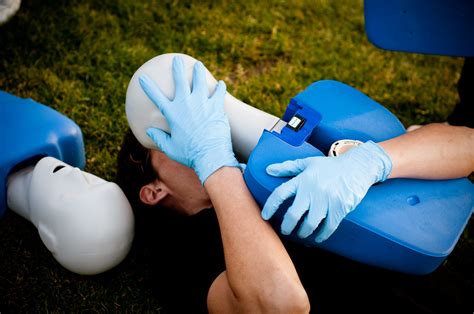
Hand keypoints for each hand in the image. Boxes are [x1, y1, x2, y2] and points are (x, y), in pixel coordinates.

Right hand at [140, 56, 238, 182]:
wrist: (211, 155)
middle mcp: (186, 104)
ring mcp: (202, 103)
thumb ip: (159, 138)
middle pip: (180, 81)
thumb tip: (149, 131)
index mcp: (172, 113)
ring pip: (200, 81)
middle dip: (177, 68)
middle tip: (177, 61)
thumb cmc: (189, 154)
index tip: (143, 78)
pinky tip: (221, 83)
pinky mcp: (216, 106)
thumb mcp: (170, 148)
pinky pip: (218, 92)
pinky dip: (219, 87)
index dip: (149, 86)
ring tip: (199, 65)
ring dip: (199, 72)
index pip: (156, 96)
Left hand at [261, 141, 391, 241]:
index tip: (264, 216)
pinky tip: (318, 238)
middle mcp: (313, 190)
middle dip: (287, 226)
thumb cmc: (330, 166)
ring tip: (301, 234)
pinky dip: (322, 235)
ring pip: (310, 224)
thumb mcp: (308, 163)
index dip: (270, 206)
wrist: (358, 167)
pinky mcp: (340, 208)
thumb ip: (287, 167)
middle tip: (285, 230)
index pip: (280, 193)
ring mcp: (327, 200)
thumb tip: (268, 169)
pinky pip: (328, 227)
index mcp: (303, 179)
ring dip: (303, 233)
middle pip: (293, 214)